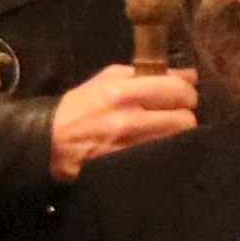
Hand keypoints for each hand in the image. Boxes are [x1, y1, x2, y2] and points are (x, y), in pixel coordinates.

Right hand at [49, 63, 196, 180]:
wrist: (50, 142)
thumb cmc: (80, 107)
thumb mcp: (106, 79)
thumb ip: (144, 73)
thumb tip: (185, 74)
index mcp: (121, 91)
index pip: (176, 90)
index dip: (188, 92)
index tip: (185, 95)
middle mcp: (127, 119)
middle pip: (184, 120)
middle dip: (185, 116)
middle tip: (178, 115)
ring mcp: (128, 146)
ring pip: (177, 142)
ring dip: (177, 136)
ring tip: (167, 131)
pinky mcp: (127, 167)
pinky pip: (161, 158)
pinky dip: (164, 151)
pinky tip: (157, 146)